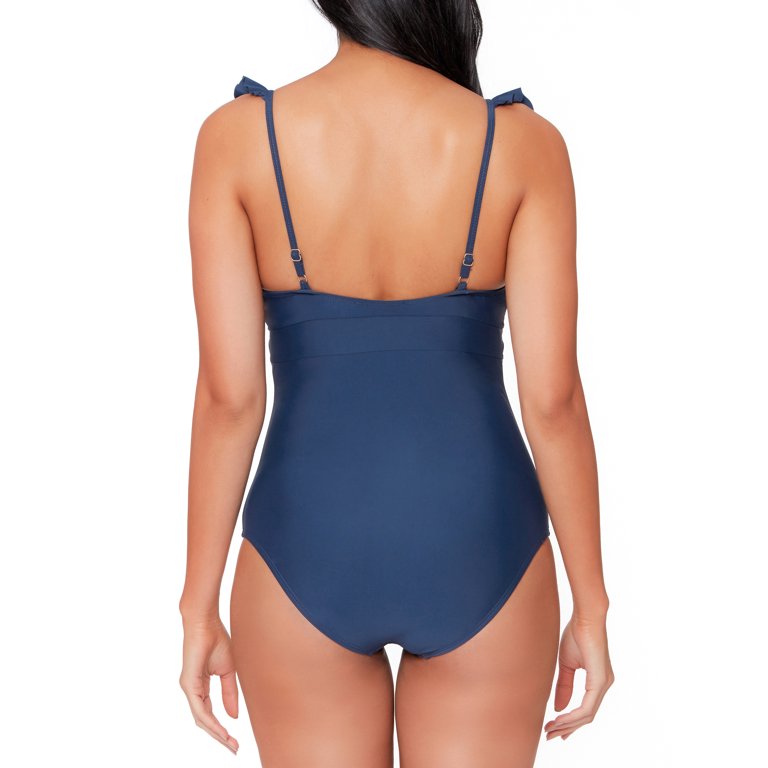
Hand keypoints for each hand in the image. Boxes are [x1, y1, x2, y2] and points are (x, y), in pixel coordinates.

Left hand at [179, 616, 239, 753]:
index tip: (235, 740)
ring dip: (216, 733)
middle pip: (204, 721)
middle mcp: (192, 690)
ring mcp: (189, 688)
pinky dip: (211, 721)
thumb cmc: (216, 640)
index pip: (210, 713)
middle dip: (219, 736)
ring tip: (229, 743)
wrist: (205, 622)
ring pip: (201, 719)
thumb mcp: (229, 670)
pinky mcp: (189, 684)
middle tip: (234, 748)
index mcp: (200, 686)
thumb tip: (233, 716)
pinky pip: (200, 709)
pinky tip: (221, 730)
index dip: (222, 727)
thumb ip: (230, 693)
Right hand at [544, 612, 613, 740]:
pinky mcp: (600, 681)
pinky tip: (561, 719)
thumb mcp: (567, 664)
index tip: (554, 728)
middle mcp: (604, 685)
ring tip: (551, 729)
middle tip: (550, 735)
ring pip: (587, 715)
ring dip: (568, 724)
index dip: (569, 721)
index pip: (585, 708)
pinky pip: (587, 707)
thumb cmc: (576, 634)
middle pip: (586, 716)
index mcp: (597, 680)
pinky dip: (573, 715)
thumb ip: (564, 686)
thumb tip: (558, 708)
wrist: (585, 617)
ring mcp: (604, 684)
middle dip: (567, 727)